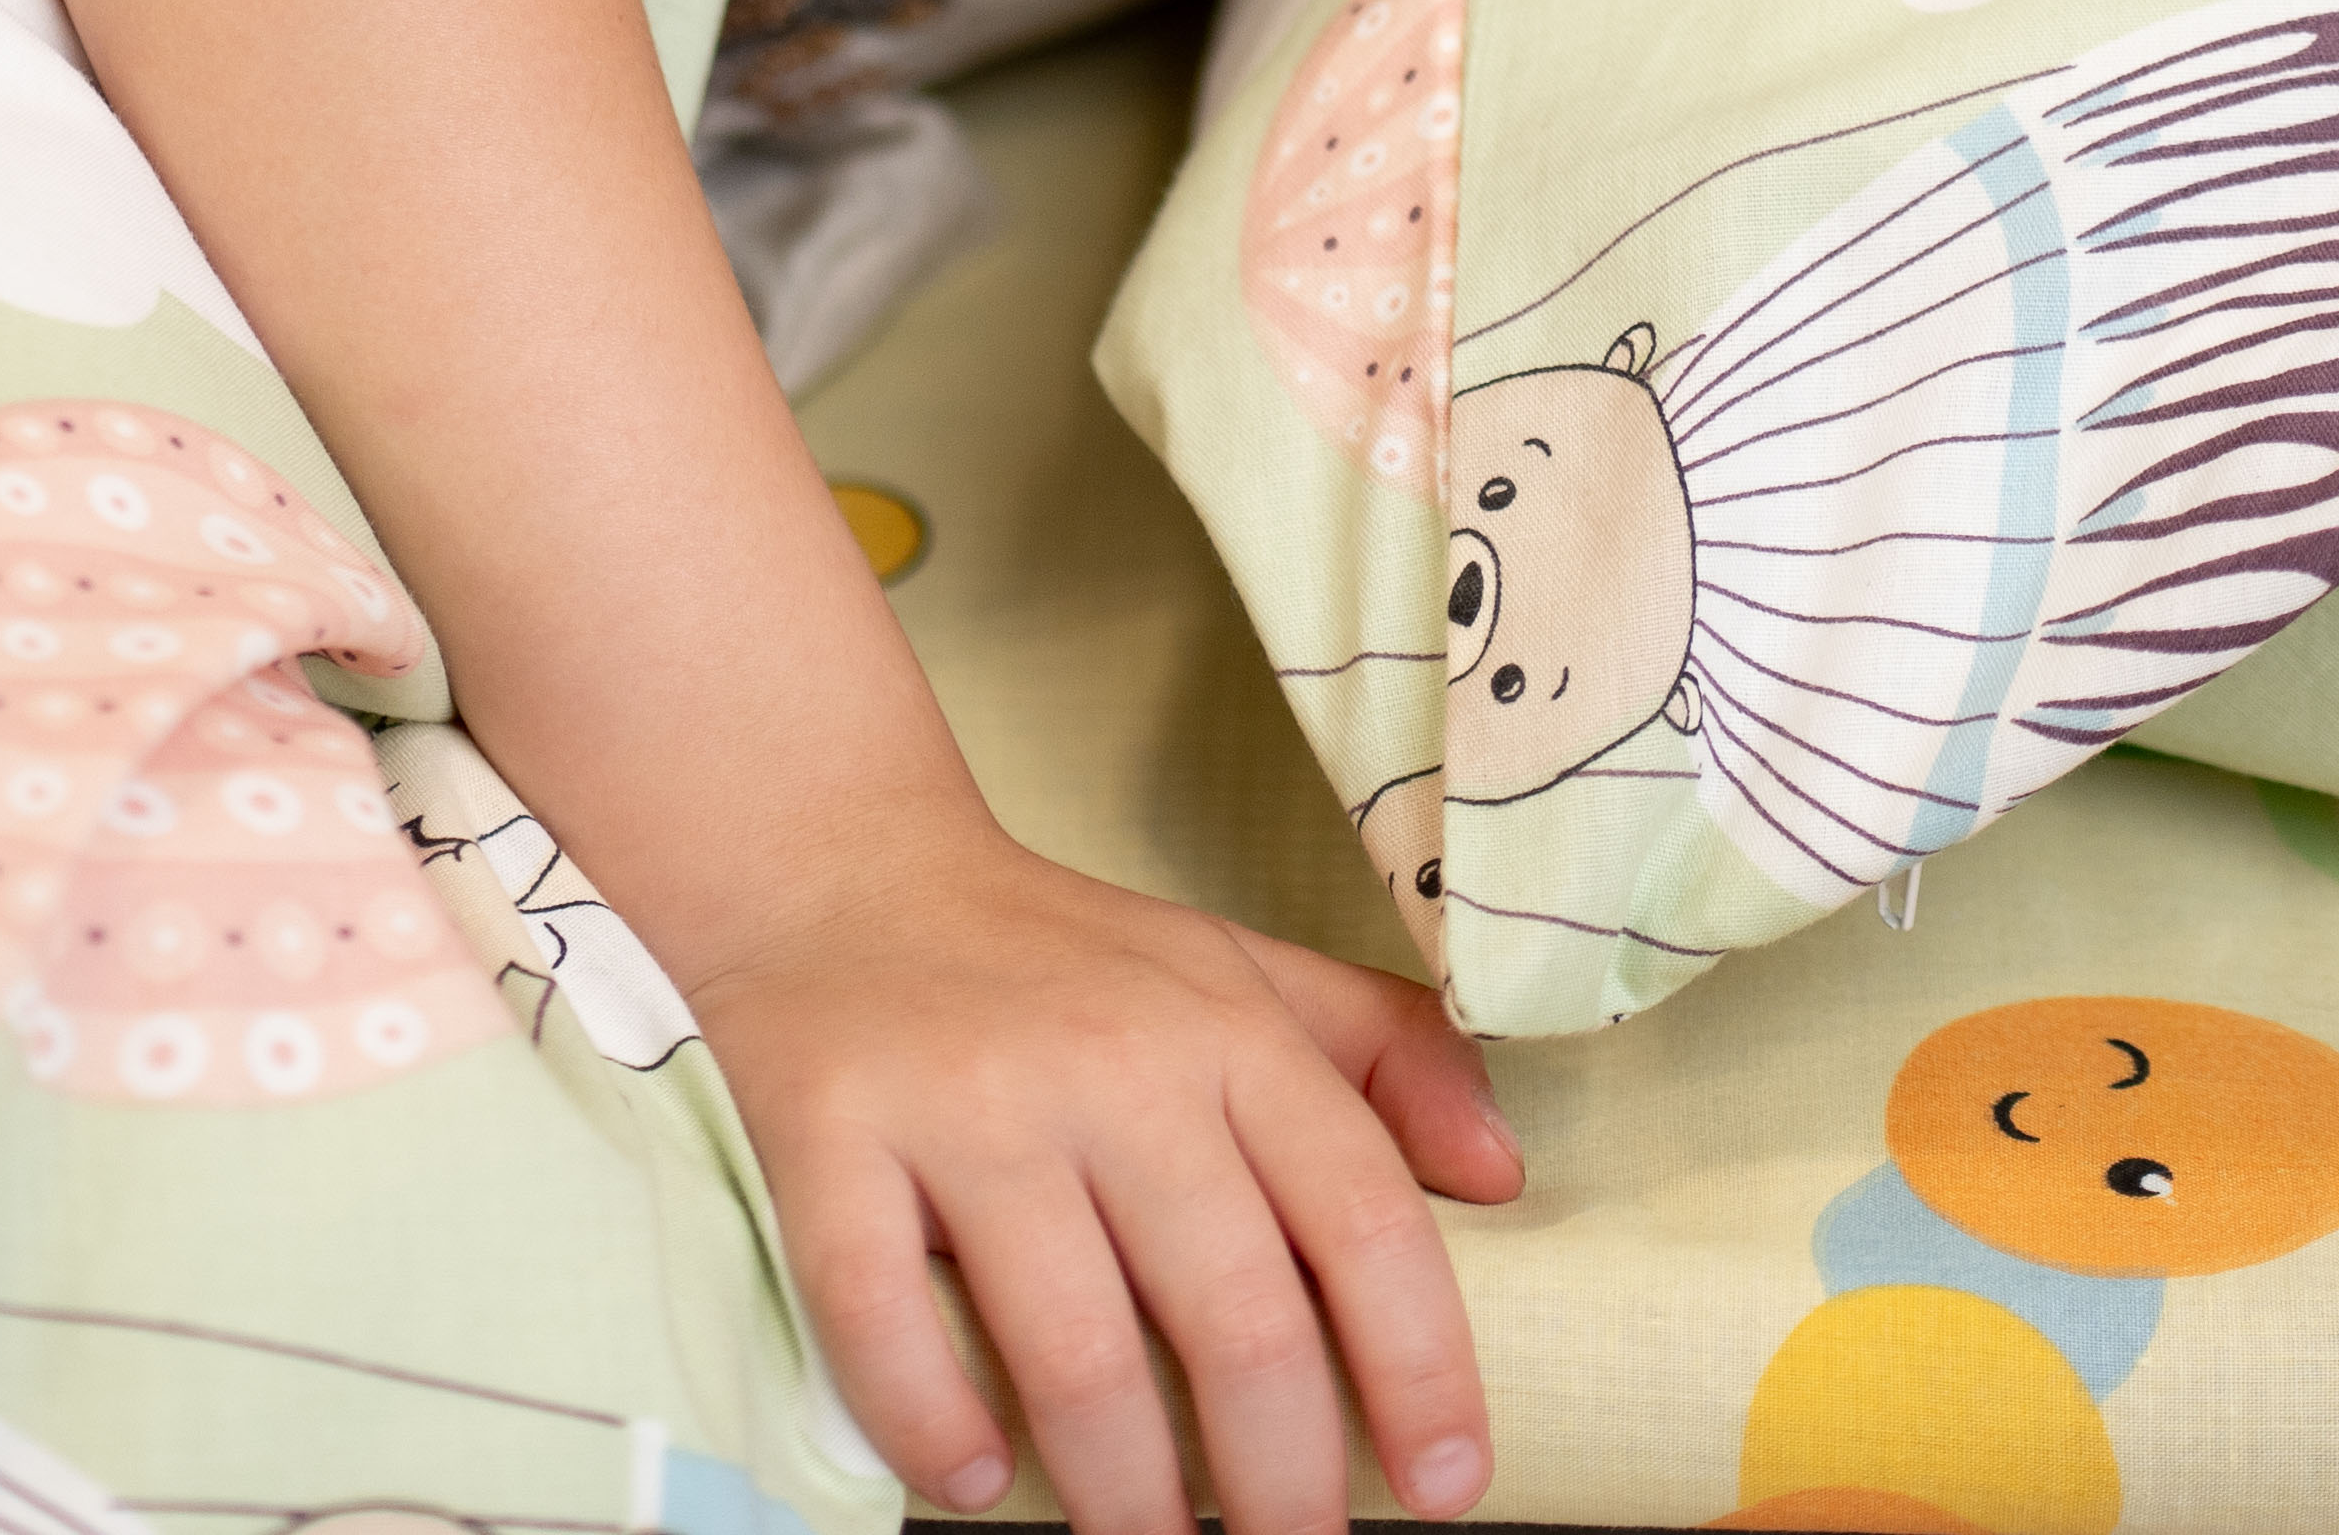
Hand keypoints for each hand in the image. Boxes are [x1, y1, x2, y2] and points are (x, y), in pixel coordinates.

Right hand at [698, 813, 1516, 1534]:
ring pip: (1073, 1350)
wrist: (838, 867)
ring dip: (1125, 1492)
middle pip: (1234, 1316)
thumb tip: (1507, 1176)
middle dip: (1280, 1482)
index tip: (1447, 1485)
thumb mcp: (1242, 971)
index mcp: (1228, 1031)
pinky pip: (883, 1315)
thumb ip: (1387, 1057)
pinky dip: (934, 1423)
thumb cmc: (1064, 955)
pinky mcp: (831, 1137)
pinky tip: (974, 1479)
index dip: (1421, 1367)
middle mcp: (1111, 1065)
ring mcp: (968, 1106)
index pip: (1362, 1217)